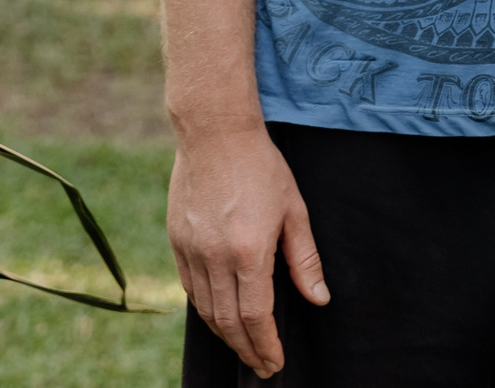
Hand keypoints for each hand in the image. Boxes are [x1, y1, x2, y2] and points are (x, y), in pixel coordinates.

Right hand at [168, 124, 326, 378]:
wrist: (214, 131)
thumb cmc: (261, 166)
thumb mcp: (294, 210)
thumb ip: (305, 260)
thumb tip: (318, 299)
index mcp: (249, 251)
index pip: (256, 317)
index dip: (266, 345)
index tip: (274, 363)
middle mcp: (215, 255)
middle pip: (228, 321)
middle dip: (246, 350)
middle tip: (261, 366)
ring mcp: (191, 247)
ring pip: (205, 309)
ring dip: (225, 334)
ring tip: (243, 347)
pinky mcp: (176, 237)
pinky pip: (189, 286)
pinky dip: (204, 308)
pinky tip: (218, 315)